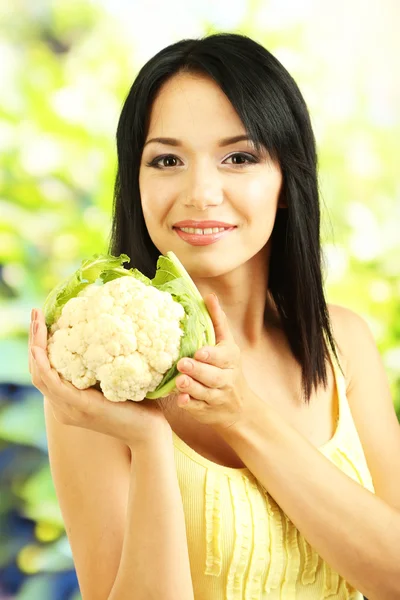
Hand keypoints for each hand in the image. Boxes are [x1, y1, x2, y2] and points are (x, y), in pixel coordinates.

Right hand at [28, 309, 170, 449]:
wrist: (148, 432)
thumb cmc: (138, 406)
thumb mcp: (113, 385)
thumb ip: (102, 369)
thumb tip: (103, 339)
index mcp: (69, 402)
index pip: (45, 373)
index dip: (39, 347)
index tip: (42, 321)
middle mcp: (63, 407)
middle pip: (37, 371)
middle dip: (33, 341)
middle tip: (35, 314)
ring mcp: (68, 409)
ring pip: (39, 374)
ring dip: (34, 346)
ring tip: (36, 321)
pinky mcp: (78, 407)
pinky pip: (52, 383)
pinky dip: (43, 364)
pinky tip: (40, 347)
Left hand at [174, 293, 255, 431]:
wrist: (240, 407)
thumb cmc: (228, 368)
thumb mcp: (227, 344)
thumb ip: (218, 321)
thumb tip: (209, 295)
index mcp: (230, 359)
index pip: (222, 357)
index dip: (211, 355)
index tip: (200, 352)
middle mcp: (226, 379)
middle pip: (213, 376)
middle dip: (198, 370)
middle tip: (183, 364)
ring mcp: (217, 396)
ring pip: (204, 392)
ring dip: (191, 387)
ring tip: (179, 381)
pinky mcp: (207, 410)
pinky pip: (198, 408)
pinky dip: (190, 404)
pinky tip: (181, 399)